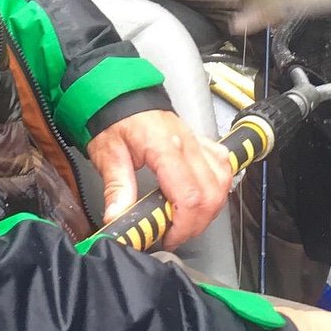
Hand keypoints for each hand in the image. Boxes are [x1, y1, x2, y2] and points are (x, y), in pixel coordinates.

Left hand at [87, 110, 232, 249]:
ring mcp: (197, 141)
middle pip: (211, 194)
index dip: (183, 225)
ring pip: (223, 181)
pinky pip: (223, 165)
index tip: (167, 236)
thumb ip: (116, 188)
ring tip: (186, 218)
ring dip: (210, 208)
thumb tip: (117, 218)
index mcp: (164, 147)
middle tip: (174, 233)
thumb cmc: (114, 120)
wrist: (120, 94)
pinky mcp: (200, 141)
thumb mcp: (107, 154)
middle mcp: (187, 143)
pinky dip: (219, 186)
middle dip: (197, 223)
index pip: (189, 195)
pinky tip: (203, 195)